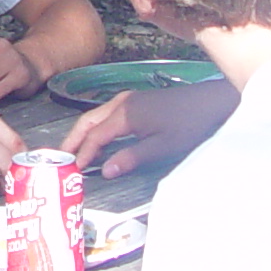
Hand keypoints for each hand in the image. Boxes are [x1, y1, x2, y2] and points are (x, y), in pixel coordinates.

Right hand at [64, 76, 236, 178]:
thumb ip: (132, 158)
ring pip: (95, 115)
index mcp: (125, 114)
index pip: (95, 136)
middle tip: (59, 158)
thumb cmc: (189, 124)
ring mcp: (128, 99)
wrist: (211, 102)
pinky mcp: (136, 100)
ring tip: (73, 150)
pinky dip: (95, 126)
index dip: (82, 154)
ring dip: (82, 132)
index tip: (72, 170)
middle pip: (88, 121)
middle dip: (72, 139)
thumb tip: (105, 171)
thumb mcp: (162, 147)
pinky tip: (97, 138)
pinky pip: (105, 113)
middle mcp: (121, 103)